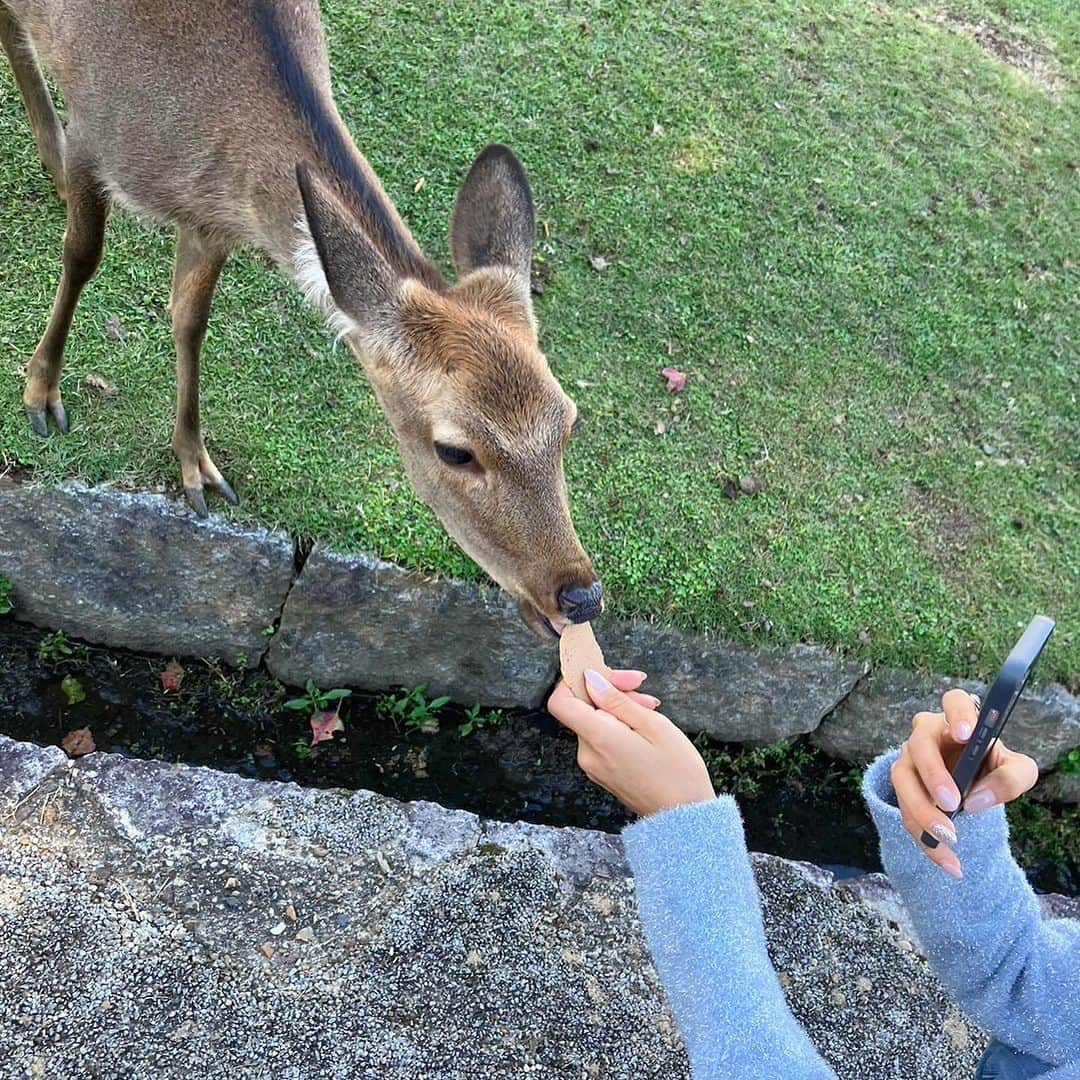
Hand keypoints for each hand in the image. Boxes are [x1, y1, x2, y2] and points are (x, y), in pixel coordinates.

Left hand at [547, 668, 714, 817]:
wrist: (684, 817)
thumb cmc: (676, 771)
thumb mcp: (653, 725)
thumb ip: (617, 701)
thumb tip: (590, 679)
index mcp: (598, 739)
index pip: (560, 702)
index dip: (574, 680)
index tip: (600, 671)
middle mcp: (587, 754)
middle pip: (582, 707)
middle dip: (608, 691)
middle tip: (640, 685)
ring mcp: (593, 765)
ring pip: (594, 721)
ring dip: (618, 708)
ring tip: (650, 707)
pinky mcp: (602, 771)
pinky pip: (601, 738)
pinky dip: (618, 725)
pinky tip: (643, 725)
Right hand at [891, 688, 1037, 877]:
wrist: (972, 788)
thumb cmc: (992, 768)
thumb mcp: (1016, 771)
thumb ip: (1011, 779)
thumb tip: (977, 799)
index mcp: (958, 721)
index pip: (954, 702)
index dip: (957, 714)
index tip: (966, 734)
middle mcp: (927, 736)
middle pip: (919, 745)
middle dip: (933, 775)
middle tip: (953, 803)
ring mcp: (909, 761)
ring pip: (902, 781)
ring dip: (923, 811)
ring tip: (950, 838)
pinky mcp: (903, 791)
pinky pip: (906, 814)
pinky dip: (927, 842)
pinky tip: (950, 863)